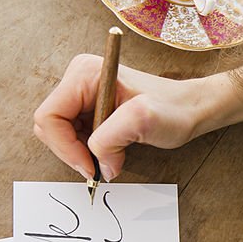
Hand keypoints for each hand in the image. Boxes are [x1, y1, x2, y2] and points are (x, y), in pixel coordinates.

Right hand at [33, 54, 242, 179]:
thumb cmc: (174, 109)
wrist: (193, 108)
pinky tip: (111, 152)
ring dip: (81, 153)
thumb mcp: (144, 120)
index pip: (49, 117)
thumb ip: (110, 139)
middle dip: (72, 151)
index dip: (64, 147)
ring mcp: (84, 93)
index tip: (90, 167)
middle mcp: (79, 79)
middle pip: (51, 126)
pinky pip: (75, 135)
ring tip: (111, 157)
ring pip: (61, 133)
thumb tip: (98, 164)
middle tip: (100, 167)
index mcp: (84, 74)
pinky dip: (88, 150)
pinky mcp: (91, 107)